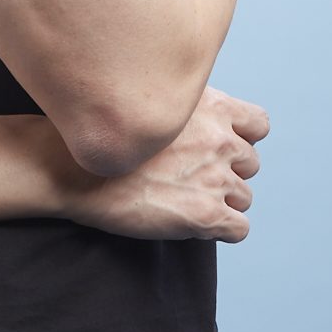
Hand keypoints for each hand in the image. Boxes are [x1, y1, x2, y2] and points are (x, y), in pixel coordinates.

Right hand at [57, 85, 267, 242]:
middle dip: (227, 172)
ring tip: (181, 200)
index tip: (218, 147)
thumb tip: (204, 122)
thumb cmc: (106, 136)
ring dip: (220, 202)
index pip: (259, 124)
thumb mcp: (152, 100)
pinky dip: (221, 230)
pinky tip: (189, 223)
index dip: (241, 138)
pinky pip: (239, 229)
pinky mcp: (206, 215)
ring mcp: (215, 178)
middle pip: (251, 164)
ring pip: (243, 198)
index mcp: (212, 108)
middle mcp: (220, 140)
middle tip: (189, 178)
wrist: (72, 168)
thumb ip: (188, 110)